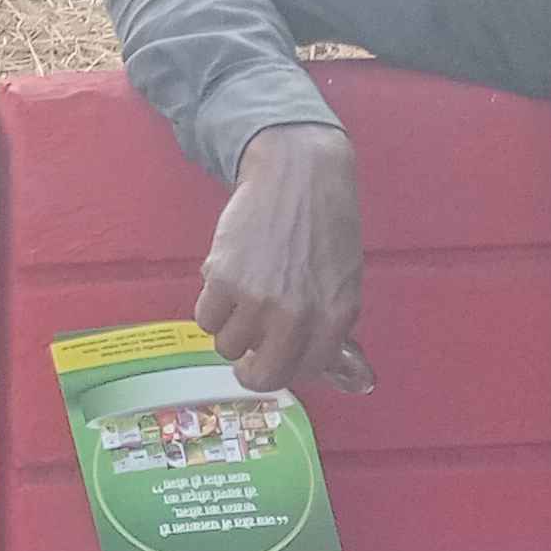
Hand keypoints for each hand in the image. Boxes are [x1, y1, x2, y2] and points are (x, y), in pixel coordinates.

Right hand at [194, 123, 373, 398]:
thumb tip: (310, 363)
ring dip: (230, 328)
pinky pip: (205, 318)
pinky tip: (226, 282)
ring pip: (226, 346)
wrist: (297, 174)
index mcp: (334, 316)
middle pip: (261, 375)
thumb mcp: (345, 279)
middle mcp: (296, 315)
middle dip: (250, 370)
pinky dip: (211, 306)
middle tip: (246, 355)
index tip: (275, 358)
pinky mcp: (223, 279)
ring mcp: (257, 299)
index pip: (303, 371)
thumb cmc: (325, 224)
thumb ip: (329, 324)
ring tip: (240, 299)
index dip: (285, 366)